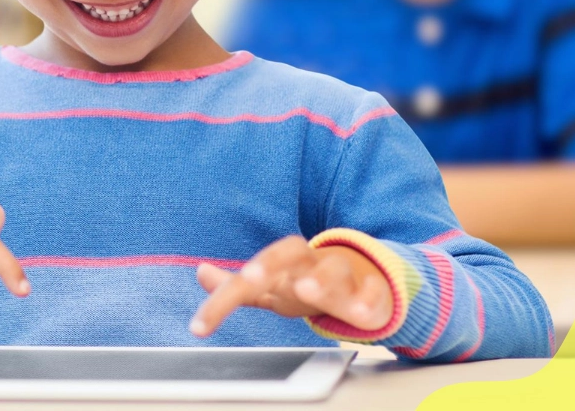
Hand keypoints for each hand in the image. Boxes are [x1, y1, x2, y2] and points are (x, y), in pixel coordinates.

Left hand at [189, 235, 392, 337]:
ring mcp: (344, 276)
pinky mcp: (373, 292)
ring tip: (307, 290)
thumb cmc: (310, 283)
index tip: (203, 323)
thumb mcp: (271, 287)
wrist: (367, 279)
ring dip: (320, 279)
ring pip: (333, 270)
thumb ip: (236, 285)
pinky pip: (373, 290)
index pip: (253, 267)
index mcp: (285, 261)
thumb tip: (201, 272)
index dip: (226, 293)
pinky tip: (359, 312)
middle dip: (271, 262)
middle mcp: (311, 264)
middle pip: (292, 252)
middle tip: (252, 278)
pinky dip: (368, 298)